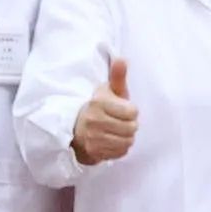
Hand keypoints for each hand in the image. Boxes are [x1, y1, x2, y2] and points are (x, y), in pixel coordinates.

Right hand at [71, 48, 141, 166]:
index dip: (131, 111)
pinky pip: (121, 152)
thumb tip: (121, 59)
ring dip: (126, 137)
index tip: (123, 109)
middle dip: (130, 125)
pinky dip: (120, 148)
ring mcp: (93, 138)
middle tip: (120, 122)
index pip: (132, 112)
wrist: (78, 128)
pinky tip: (112, 140)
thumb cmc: (100, 108)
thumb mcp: (108, 91)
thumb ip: (117, 76)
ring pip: (127, 141)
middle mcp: (94, 120)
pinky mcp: (95, 151)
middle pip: (132, 128)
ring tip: (117, 131)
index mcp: (98, 102)